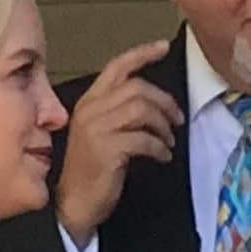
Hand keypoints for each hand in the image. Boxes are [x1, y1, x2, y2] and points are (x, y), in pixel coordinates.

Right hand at [54, 43, 180, 241]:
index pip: (117, 67)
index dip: (142, 53)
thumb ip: (118, 113)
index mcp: (89, 102)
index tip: (164, 46)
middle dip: (164, 102)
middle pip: (137, 88)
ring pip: (142, 110)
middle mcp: (90, 110)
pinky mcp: (106, 150)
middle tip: (177, 119)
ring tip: (169, 141)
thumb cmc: (91, 172)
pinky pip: (144, 139)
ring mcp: (96, 129)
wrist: (73, 205)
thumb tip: (154, 104)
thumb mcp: (100, 133)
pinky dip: (159, 147)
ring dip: (163, 125)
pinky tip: (163, 157)